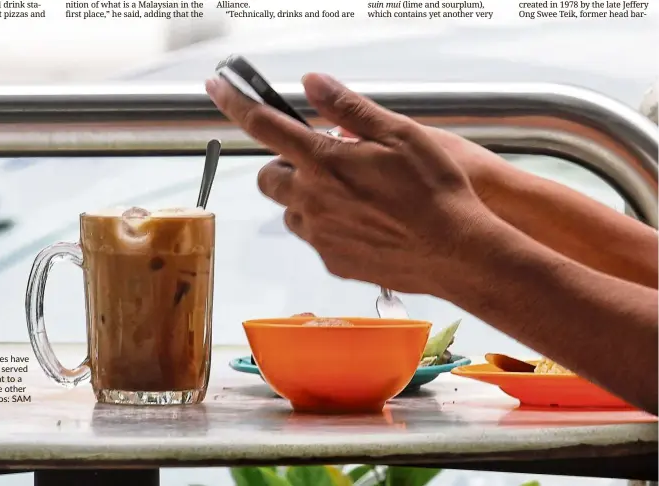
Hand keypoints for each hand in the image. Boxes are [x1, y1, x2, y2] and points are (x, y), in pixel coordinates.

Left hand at [206, 73, 493, 296]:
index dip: (236, 102)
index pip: (265, 125)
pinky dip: (327, 227)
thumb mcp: (400, 134)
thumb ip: (349, 108)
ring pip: (291, 211)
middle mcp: (313, 199)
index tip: (217, 88)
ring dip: (307, 199)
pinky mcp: (332, 261)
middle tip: (322, 163)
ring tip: (349, 197)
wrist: (457, 252)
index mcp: (325, 162)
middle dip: (284, 166)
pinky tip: (364, 224)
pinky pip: (315, 239)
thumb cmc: (435, 191)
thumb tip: (313, 83)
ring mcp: (320, 235)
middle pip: (268, 177)